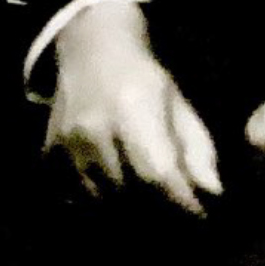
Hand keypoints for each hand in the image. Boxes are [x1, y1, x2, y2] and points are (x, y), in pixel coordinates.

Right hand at [43, 0, 221, 214]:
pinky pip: (74, 194)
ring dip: (127, 208)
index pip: (157, 171)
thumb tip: (213, 193)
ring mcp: (68, 141)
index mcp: (132, 109)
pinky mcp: (51, 150)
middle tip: (176, 212)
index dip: (181, 200)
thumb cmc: (143, 78)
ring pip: (102, 198)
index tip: (200, 215)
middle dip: (158, 208)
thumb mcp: (178, 104)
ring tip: (147, 205)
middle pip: (130, 191)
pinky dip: (96, 201)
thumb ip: (197, 149)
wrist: (92, 49)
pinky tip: (113, 195)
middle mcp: (94, 126)